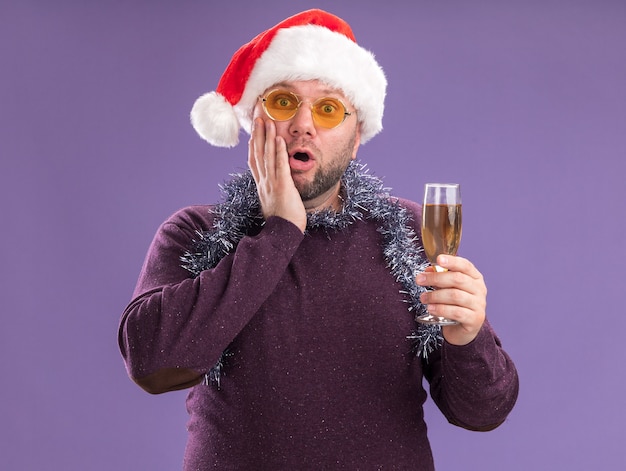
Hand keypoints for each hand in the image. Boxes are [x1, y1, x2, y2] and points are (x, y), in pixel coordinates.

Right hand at [248, 117, 306, 232]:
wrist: (281, 237)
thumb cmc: (281, 223)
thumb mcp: (273, 204)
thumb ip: (273, 192)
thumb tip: (273, 187)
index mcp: (261, 187)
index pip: (254, 161)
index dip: (253, 145)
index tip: (254, 132)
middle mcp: (263, 183)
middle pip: (258, 154)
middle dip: (258, 135)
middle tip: (258, 118)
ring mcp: (271, 184)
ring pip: (267, 156)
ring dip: (268, 137)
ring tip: (268, 121)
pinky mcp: (282, 187)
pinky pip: (280, 166)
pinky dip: (279, 152)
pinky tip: (279, 139)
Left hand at [416, 255, 486, 344]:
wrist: (461, 329)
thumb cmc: (454, 304)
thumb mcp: (447, 288)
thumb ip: (440, 277)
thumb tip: (428, 270)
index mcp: (475, 278)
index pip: (465, 265)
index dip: (452, 261)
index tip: (438, 259)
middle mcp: (479, 290)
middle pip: (458, 279)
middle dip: (436, 278)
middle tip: (420, 280)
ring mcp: (479, 305)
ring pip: (455, 296)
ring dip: (435, 295)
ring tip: (423, 298)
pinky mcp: (475, 319)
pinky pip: (456, 312)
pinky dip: (441, 309)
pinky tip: (431, 308)